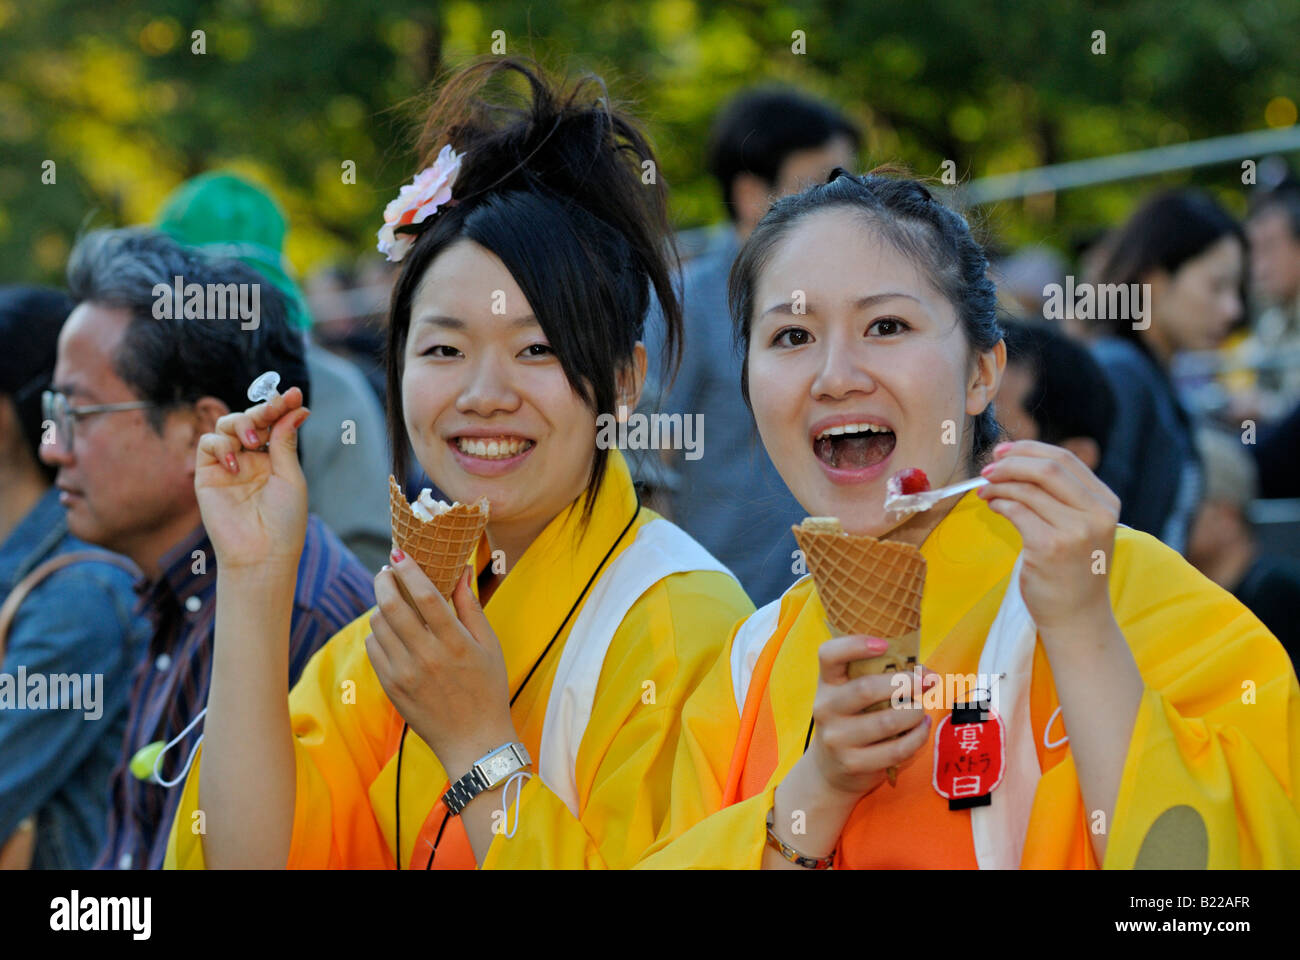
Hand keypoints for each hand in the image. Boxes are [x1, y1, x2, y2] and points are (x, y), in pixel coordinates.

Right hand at [195, 386, 309, 571]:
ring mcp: (228, 465)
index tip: (294, 395)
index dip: (281, 408)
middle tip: (275, 407)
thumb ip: (285, 442)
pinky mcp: (207, 475)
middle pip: (250, 419)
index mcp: (273, 459)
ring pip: (226, 424)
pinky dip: (221, 444)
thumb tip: (297, 409)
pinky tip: (236, 462)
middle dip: (263, 409)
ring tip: (253, 442)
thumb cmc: (283, 520)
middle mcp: (250, 459)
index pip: (274, 424)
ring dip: (242, 424)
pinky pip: (208, 444)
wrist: (261, 553)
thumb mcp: (290, 476)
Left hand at [367, 554, 517, 778]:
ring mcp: (404, 675)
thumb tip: (460, 571)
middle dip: (384, 580)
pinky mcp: (391, 688)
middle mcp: (426, 657)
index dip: (409, 569)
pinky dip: (378, 633)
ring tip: (392, 601)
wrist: (474, 742)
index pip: (424, 596)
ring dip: (381, 605)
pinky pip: (374, 648)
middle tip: (387, 571)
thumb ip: (470, 607)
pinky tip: (392, 631)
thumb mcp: (489, 646)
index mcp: (454, 644)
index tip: (400, 553)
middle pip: (391, 606)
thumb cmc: (488, 690)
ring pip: (378, 625)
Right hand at [807, 634, 935, 797]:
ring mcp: (837, 738)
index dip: (855, 645)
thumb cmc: (854, 719)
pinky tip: (921, 729)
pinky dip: (917, 737)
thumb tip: (929, 675)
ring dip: (914, 713)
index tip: (884, 645)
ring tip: (921, 711)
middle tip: (924, 682)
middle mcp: (826, 708)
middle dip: (904, 683)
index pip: (829, 654)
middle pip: (866, 688)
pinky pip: (896, 749)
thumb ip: (888, 677)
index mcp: (827, 683)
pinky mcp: (853, 763)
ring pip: (887, 721)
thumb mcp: (858, 694)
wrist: (830, 768)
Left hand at [978, 439, 1120, 629]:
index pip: (1066, 459)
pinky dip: (999, 503)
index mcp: (1107, 502)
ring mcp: (1075, 531)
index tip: (1003, 451)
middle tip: (988, 469)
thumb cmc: (1073, 571)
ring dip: (998, 485)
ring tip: (985, 491)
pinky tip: (992, 506)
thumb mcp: (1083, 527)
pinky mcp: (1050, 547)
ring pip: (1027, 489)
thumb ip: (1064, 496)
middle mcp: (1097, 514)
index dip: (1029, 449)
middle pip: (1048, 468)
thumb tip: (1018, 461)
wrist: (1077, 617)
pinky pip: (1016, 511)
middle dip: (1011, 463)